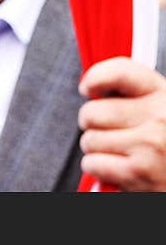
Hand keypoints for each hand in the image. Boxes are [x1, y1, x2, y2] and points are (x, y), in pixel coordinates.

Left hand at [77, 57, 165, 190]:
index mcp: (164, 94)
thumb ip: (129, 95)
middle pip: (92, 112)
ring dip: (96, 149)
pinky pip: (93, 164)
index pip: (120, 72)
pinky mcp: (140, 172)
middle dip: (92, 125)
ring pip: (90, 140)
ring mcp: (151, 144)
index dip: (95, 79)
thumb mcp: (157, 108)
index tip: (87, 89)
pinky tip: (118, 169)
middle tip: (109, 132)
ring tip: (119, 153)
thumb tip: (89, 87)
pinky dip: (97, 168)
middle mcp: (160, 117)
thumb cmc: (163, 141)